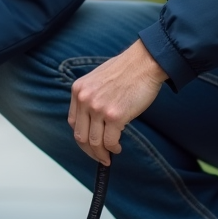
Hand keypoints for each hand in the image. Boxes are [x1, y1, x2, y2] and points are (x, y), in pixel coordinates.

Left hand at [68, 39, 167, 165]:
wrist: (144, 62)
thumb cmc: (126, 69)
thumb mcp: (97, 79)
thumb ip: (91, 97)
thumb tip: (94, 122)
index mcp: (78, 90)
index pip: (73, 122)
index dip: (81, 137)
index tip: (88, 144)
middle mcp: (85, 99)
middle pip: (80, 136)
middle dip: (89, 151)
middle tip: (99, 157)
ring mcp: (99, 108)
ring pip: (94, 142)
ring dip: (102, 153)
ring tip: (109, 155)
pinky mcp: (115, 116)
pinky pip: (110, 141)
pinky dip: (113, 148)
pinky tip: (117, 148)